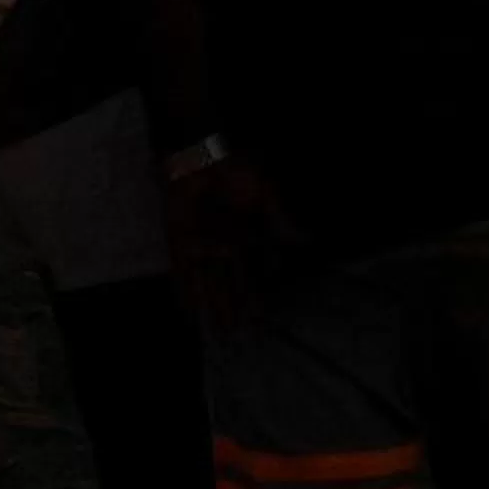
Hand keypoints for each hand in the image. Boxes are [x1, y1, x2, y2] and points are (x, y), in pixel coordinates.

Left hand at [164, 154, 298, 327]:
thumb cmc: (236, 168)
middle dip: (236, 306)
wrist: (198, 155)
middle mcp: (225, 242)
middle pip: (232, 281)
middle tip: (240, 332)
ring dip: (214, 306)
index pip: (256, 267)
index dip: (260, 288)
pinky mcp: (180, 242)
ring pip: (210, 282)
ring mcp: (202, 244)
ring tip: (219, 331)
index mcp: (248, 230)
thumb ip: (281, 218)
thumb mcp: (266, 191)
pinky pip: (182, 272)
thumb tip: (308, 240)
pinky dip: (185, 291)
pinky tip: (189, 312)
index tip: (264, 312)